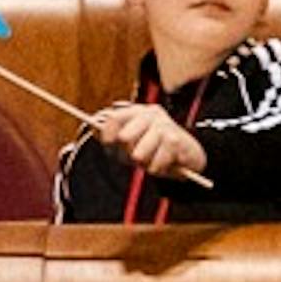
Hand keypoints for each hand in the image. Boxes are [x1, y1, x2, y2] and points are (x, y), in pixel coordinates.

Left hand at [91, 101, 210, 177]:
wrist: (189, 154)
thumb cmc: (156, 147)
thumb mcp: (134, 139)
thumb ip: (113, 134)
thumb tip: (91, 126)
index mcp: (138, 111)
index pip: (114, 118)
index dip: (107, 134)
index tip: (108, 145)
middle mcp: (150, 114)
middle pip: (124, 137)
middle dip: (126, 154)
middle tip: (135, 159)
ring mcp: (164, 126)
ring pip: (138, 154)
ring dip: (144, 164)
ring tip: (152, 161)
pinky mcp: (175, 141)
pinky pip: (154, 164)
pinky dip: (157, 170)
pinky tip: (164, 164)